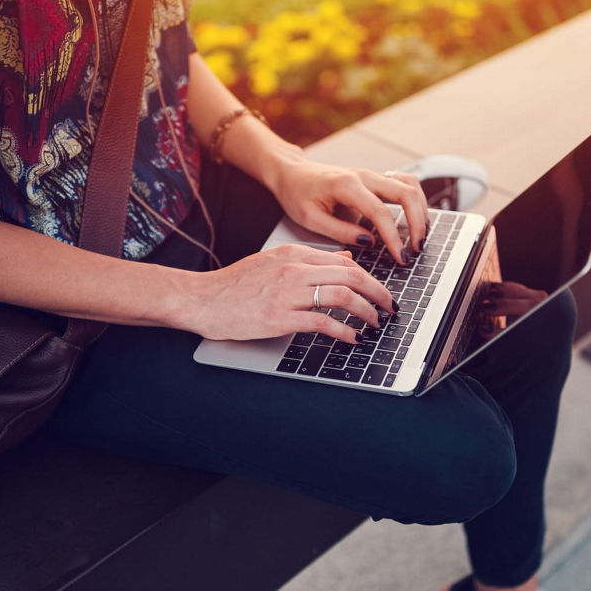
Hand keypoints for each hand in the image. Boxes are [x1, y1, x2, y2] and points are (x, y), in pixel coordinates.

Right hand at [183, 243, 396, 343]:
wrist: (200, 299)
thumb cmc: (233, 285)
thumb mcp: (273, 261)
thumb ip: (308, 260)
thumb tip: (344, 258)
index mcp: (292, 254)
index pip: (345, 261)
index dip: (370, 278)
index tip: (381, 292)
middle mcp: (293, 269)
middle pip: (351, 275)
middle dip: (378, 293)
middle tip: (389, 308)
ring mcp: (286, 293)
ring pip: (342, 295)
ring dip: (366, 311)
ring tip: (375, 323)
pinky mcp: (279, 318)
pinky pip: (322, 322)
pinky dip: (343, 330)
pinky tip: (352, 337)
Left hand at [271, 160, 428, 264]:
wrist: (292, 173)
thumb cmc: (297, 194)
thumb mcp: (310, 219)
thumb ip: (340, 231)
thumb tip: (369, 242)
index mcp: (346, 185)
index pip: (380, 212)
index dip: (393, 237)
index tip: (400, 257)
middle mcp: (364, 176)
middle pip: (406, 193)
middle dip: (417, 223)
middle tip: (416, 249)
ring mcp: (372, 175)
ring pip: (410, 186)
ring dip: (421, 210)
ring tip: (418, 236)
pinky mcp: (375, 179)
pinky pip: (405, 183)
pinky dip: (415, 200)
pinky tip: (414, 218)